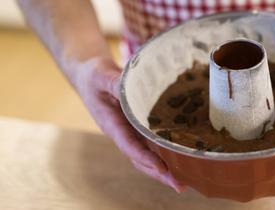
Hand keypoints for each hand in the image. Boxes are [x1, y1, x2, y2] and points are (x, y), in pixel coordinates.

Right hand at [72, 57, 185, 192]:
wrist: (89, 75)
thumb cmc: (94, 75)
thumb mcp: (102, 76)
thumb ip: (116, 83)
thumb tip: (133, 87)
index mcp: (111, 124)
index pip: (129, 146)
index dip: (145, 157)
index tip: (161, 167)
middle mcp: (122, 133)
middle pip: (141, 159)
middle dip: (160, 173)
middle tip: (180, 185)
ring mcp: (130, 132)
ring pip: (148, 155)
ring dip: (165, 169)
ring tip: (185, 180)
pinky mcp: (139, 127)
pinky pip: (153, 143)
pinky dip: (166, 153)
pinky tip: (184, 158)